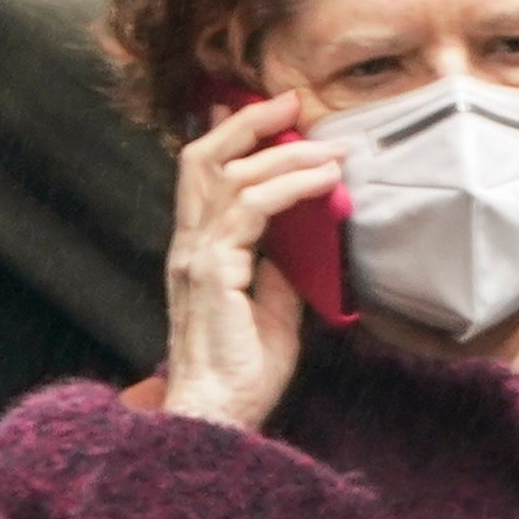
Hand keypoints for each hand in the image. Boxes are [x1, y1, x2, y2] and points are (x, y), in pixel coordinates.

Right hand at [165, 92, 340, 432]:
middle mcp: (188, 245)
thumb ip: (280, 272)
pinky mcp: (212, 272)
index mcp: (198, 251)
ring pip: (231, 175)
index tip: (272, 113)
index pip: (204, 174)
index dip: (233, 135)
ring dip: (285, 154)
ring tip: (329, 149)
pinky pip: (250, 210)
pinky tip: (321, 182)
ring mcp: (196, 256)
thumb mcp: (273, 312)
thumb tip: (306, 241)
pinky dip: (289, 187)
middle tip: (293, 101)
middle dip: (249, 122)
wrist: (220, 417)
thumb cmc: (244, 374)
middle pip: (204, 157)